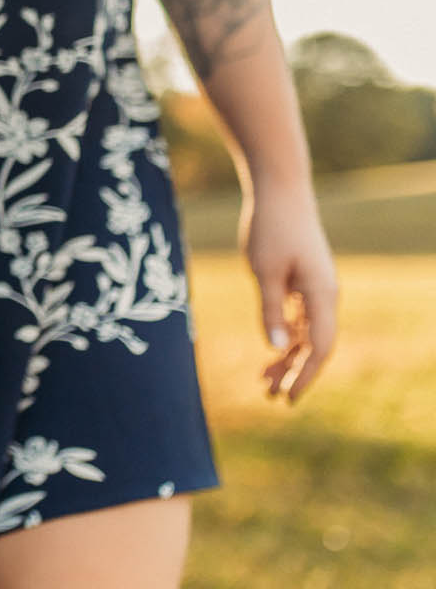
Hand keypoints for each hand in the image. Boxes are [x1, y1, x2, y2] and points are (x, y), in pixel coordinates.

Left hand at [242, 178, 337, 402]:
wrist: (279, 192)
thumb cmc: (270, 228)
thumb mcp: (264, 272)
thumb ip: (271, 310)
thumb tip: (278, 349)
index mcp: (322, 294)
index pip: (320, 346)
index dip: (306, 375)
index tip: (289, 397)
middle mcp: (325, 295)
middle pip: (315, 344)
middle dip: (295, 372)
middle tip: (270, 397)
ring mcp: (316, 288)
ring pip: (307, 333)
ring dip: (288, 357)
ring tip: (264, 381)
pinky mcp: (304, 280)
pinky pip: (300, 317)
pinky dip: (287, 335)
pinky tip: (272, 351)